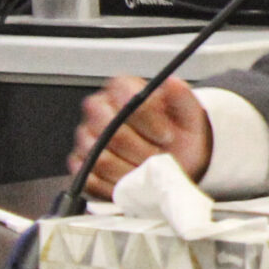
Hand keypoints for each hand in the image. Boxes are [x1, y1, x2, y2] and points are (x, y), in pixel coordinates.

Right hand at [69, 75, 211, 198]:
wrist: (172, 157)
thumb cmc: (177, 132)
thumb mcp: (188, 113)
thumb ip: (181, 96)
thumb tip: (171, 82)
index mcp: (121, 88)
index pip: (126, 100)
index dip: (149, 121)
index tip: (167, 135)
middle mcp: (98, 109)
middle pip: (111, 133)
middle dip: (142, 150)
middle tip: (159, 156)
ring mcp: (85, 137)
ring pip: (101, 159)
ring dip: (132, 170)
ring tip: (149, 168)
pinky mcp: (81, 165)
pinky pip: (91, 181)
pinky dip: (117, 186)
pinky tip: (133, 181)